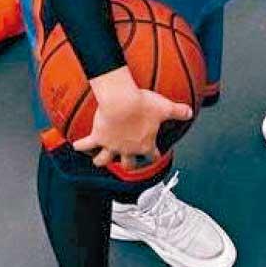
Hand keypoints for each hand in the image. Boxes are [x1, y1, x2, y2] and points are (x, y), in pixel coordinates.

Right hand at [73, 67, 192, 168]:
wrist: (122, 101)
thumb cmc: (143, 104)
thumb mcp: (164, 107)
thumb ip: (178, 111)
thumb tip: (190, 111)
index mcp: (145, 145)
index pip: (152, 156)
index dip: (154, 156)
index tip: (154, 155)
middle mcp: (127, 150)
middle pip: (127, 164)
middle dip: (128, 165)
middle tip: (126, 162)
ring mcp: (111, 146)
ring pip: (104, 160)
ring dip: (101, 161)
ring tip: (98, 160)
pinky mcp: (98, 138)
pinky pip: (86, 145)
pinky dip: (81, 146)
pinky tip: (76, 146)